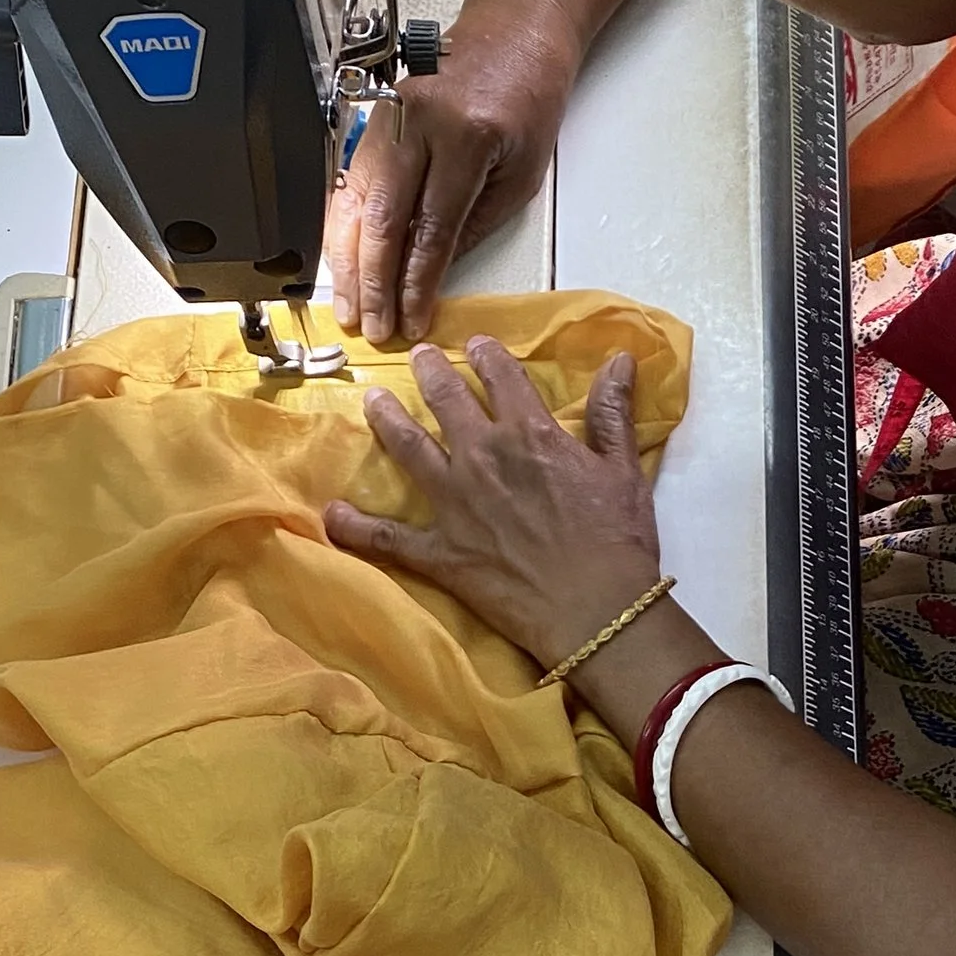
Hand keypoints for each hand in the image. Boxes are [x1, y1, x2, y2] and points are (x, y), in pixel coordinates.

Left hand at [323, 339, 663, 671]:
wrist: (595, 609)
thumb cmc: (617, 540)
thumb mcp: (623, 470)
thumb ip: (612, 412)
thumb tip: (621, 359)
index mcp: (529, 434)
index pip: (500, 377)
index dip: (487, 356)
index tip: (476, 346)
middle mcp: (483, 457)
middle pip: (446, 400)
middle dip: (430, 372)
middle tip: (417, 357)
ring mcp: (454, 503)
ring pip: (409, 448)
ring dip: (388, 420)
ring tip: (373, 401)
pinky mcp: (439, 551)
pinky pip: (387, 537)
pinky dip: (356, 527)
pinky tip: (332, 515)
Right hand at [325, 12, 579, 346]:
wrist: (511, 36)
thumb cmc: (526, 102)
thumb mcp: (520, 174)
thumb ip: (474, 226)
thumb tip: (430, 278)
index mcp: (466, 137)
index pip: (431, 228)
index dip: (416, 282)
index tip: (410, 319)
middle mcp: (417, 124)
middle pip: (382, 219)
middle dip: (373, 282)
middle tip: (370, 326)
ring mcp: (388, 118)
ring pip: (353, 203)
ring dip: (347, 263)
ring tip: (347, 307)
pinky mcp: (372, 120)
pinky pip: (347, 183)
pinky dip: (340, 229)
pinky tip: (340, 263)